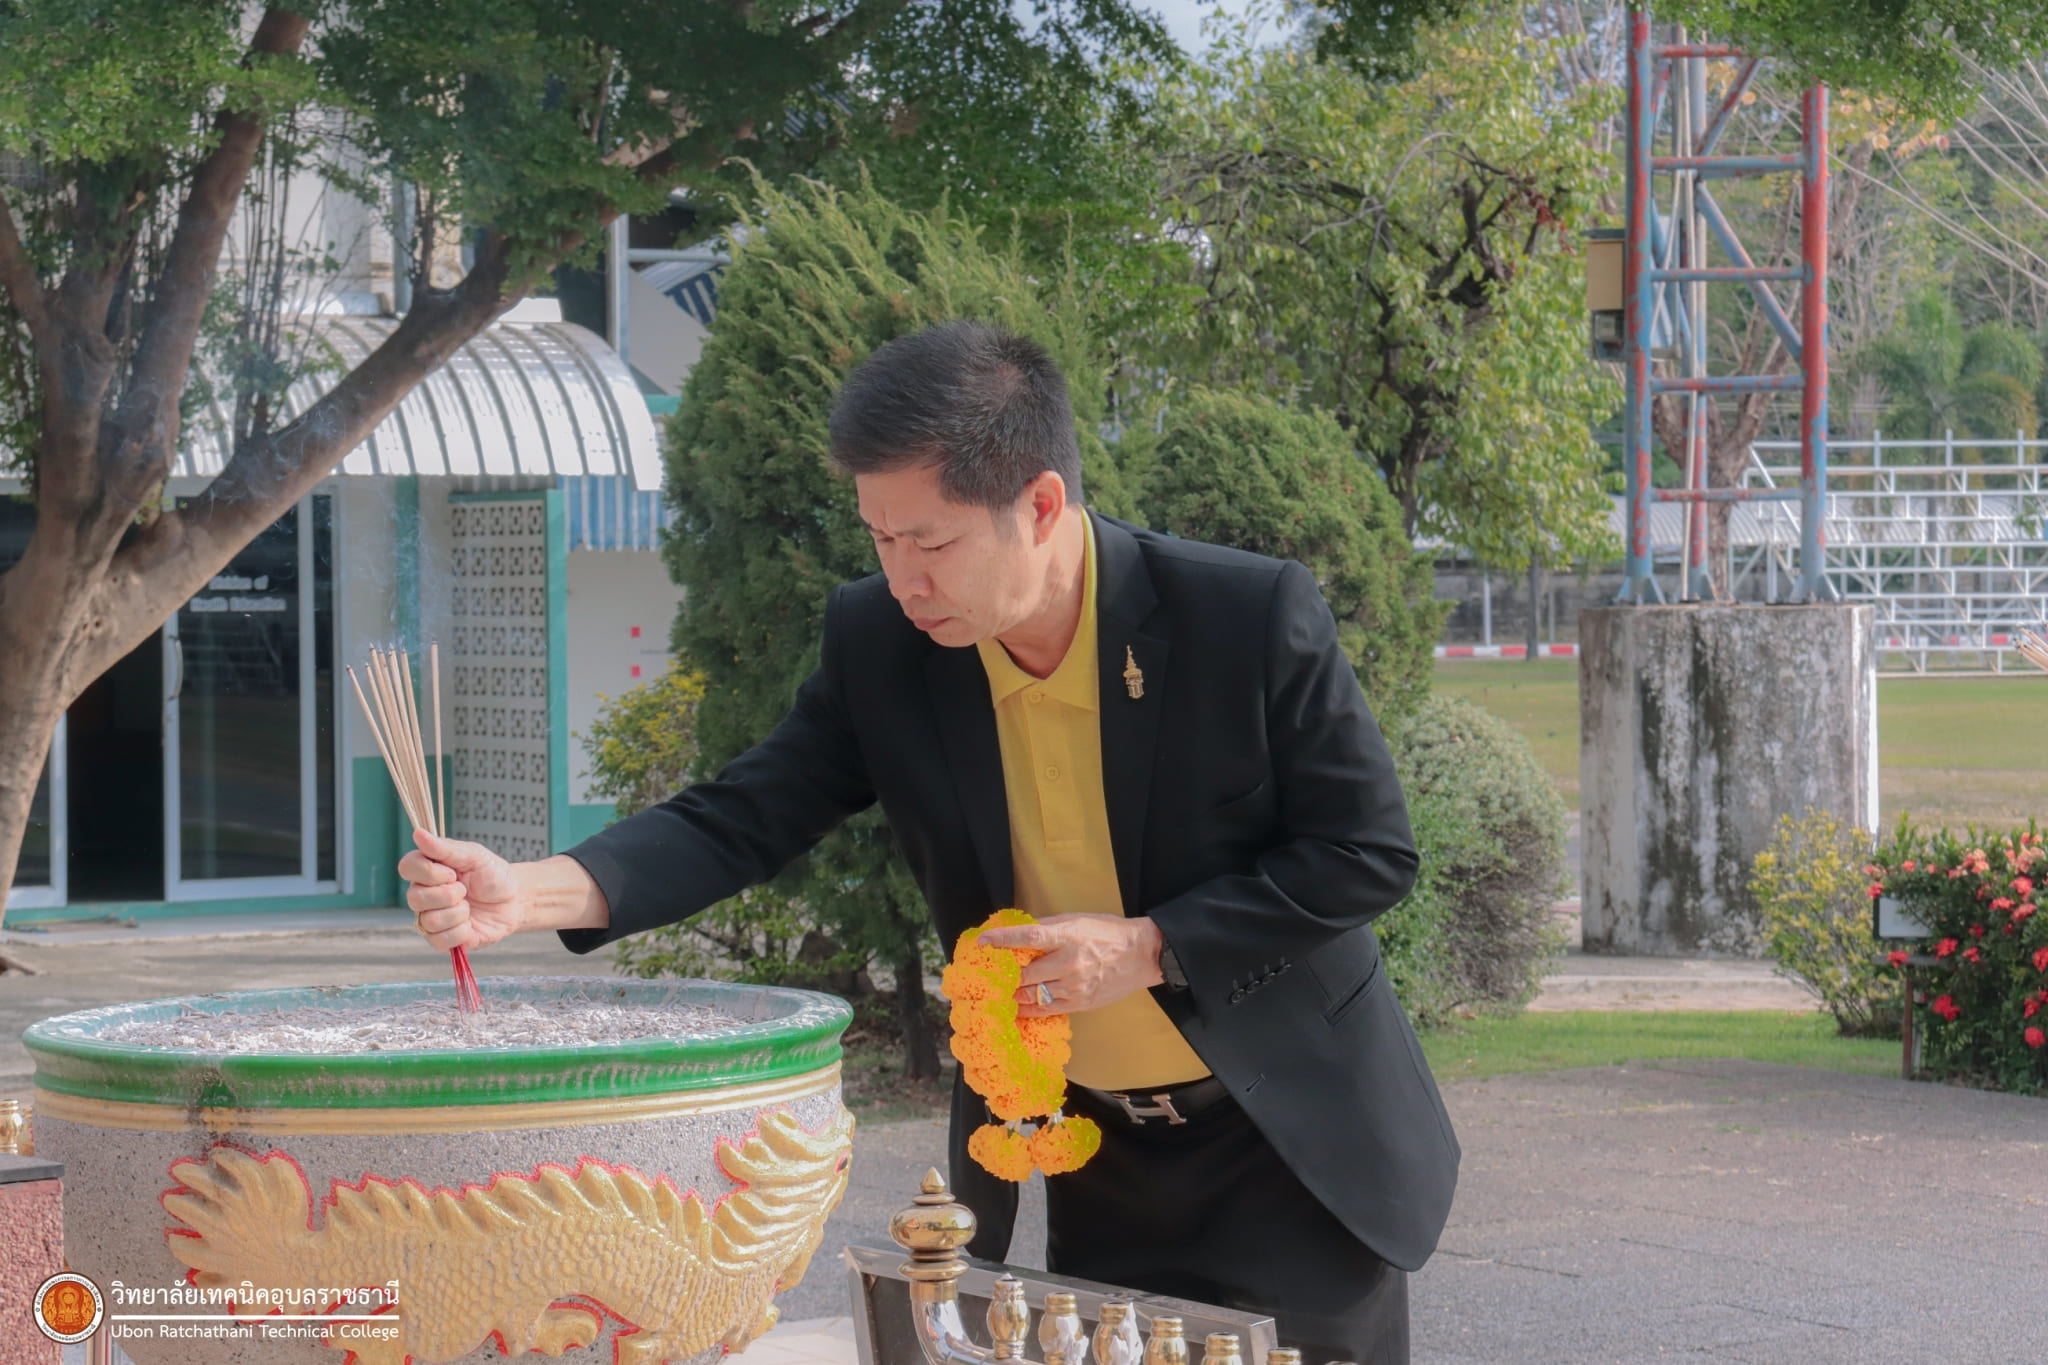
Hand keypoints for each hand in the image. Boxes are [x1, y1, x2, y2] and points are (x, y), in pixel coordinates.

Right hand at [397, 830, 524, 951]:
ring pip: (429, 920)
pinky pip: (439, 940)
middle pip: (415, 897)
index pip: (407, 867)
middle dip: (449, 894)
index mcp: (427, 870)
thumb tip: (419, 833)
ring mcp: (430, 918)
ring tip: (469, 907)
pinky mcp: (441, 940)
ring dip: (458, 913)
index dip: (430, 872)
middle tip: (465, 890)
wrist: (514, 900)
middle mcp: (423, 894)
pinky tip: (470, 924)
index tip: (453, 872)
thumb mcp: (474, 856)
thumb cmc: (493, 875)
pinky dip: (461, 932)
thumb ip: (446, 849)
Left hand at [978, 915, 1164, 1016]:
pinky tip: (1016, 1007)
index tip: (983, 941)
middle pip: (1026, 974)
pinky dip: (1028, 1009)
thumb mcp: (1078, 920)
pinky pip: (1046, 1009)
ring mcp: (1075, 986)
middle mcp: (1069, 963)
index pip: (1029, 936)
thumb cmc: (1109, 932)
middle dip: (1005, 976)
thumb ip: (1048, 926)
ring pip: (1032, 995)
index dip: (1003, 939)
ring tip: (999, 992)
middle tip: (988, 976)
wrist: (1142, 955)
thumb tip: (1019, 931)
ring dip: (1014, 994)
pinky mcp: (1080, 1003)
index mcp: (1068, 936)